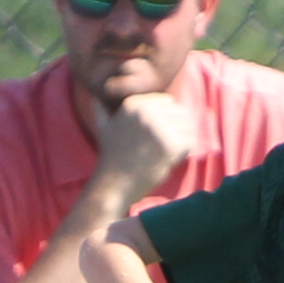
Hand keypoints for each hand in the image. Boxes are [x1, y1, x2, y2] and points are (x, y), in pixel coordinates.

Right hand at [90, 84, 198, 201]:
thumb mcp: (104, 128)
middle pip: (180, 113)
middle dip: (175, 129)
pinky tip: (164, 161)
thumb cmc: (111, 157)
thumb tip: (94, 98)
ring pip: (188, 127)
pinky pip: (189, 143)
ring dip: (179, 141)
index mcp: (134, 104)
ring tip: (160, 154)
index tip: (152, 137)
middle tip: (157, 148)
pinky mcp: (172, 145)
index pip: (168, 102)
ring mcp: (160, 128)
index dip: (165, 120)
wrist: (114, 184)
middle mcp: (147, 111)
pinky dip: (181, 154)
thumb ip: (102, 110)